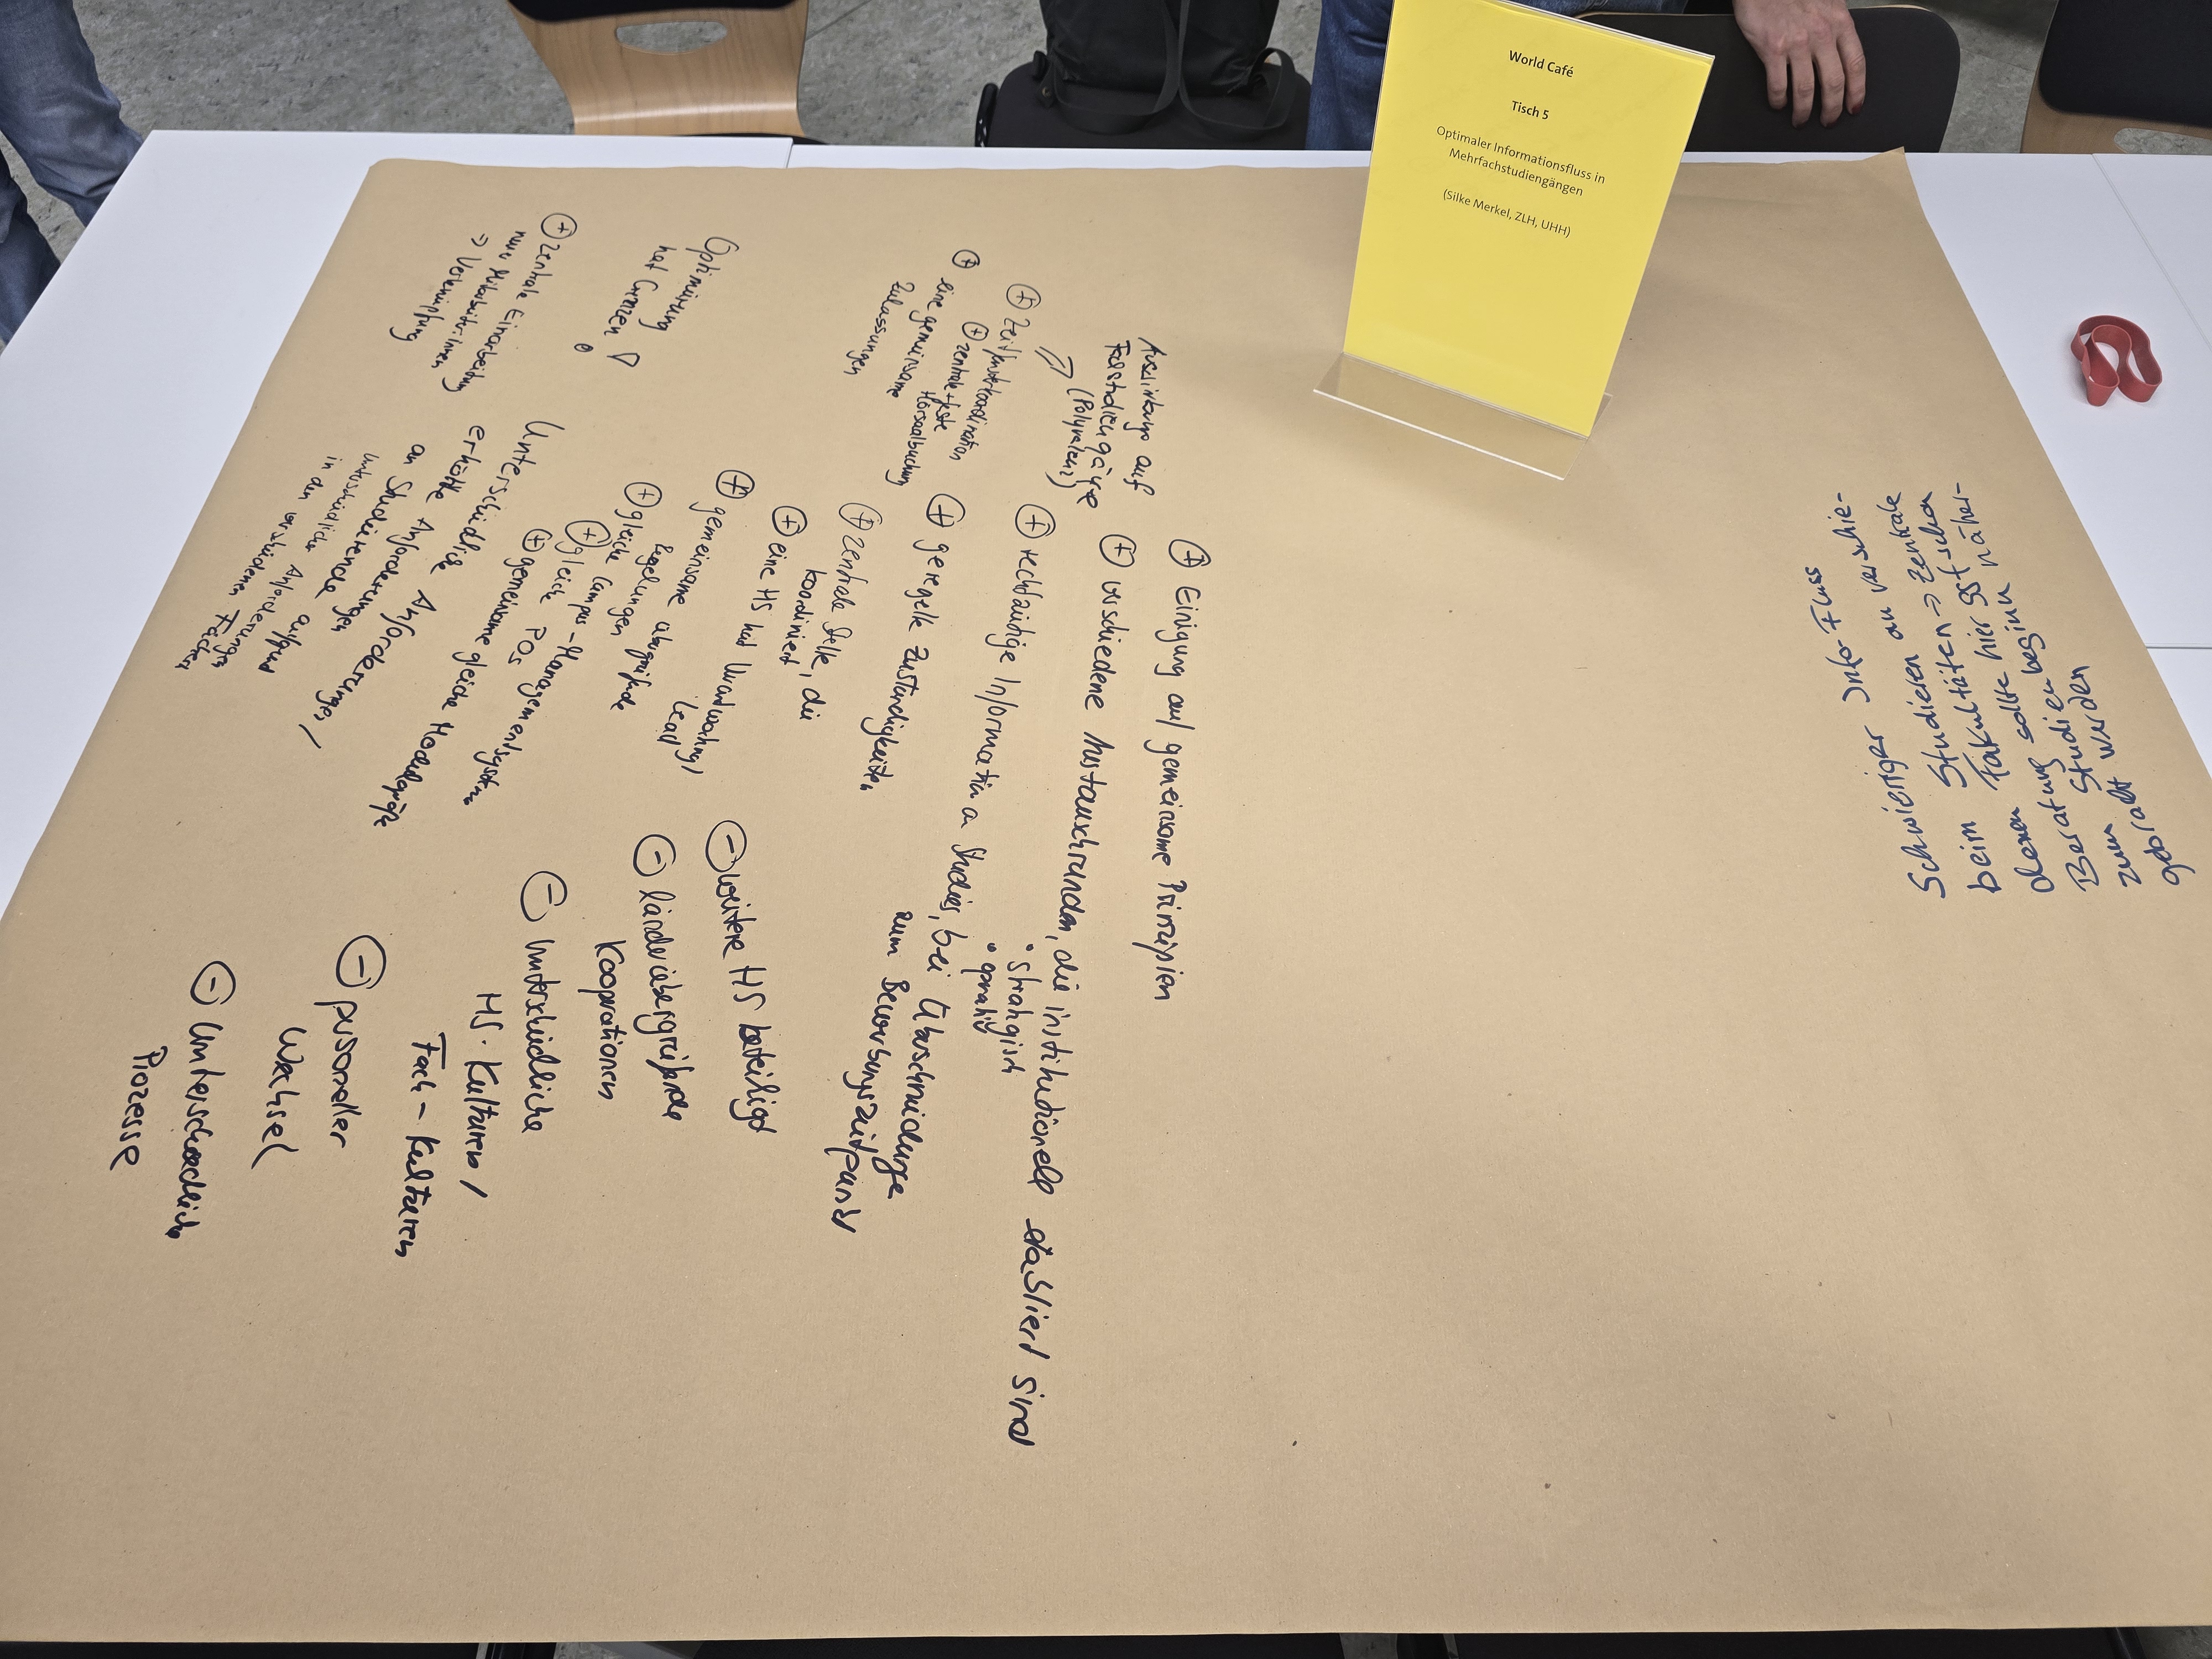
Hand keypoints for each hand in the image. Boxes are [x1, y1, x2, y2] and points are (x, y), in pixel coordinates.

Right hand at [1731, 0, 1866, 126]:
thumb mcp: (1827, 1)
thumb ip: (1835, 24)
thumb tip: (1839, 51)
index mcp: (1839, 22)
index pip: (1856, 63)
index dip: (1857, 90)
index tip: (1854, 106)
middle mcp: (1821, 34)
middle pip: (1834, 82)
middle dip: (1832, 108)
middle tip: (1828, 121)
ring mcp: (1796, 43)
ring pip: (1806, 89)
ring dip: (1804, 111)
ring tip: (1800, 120)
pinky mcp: (1772, 49)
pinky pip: (1778, 84)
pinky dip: (1778, 100)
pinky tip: (1778, 104)